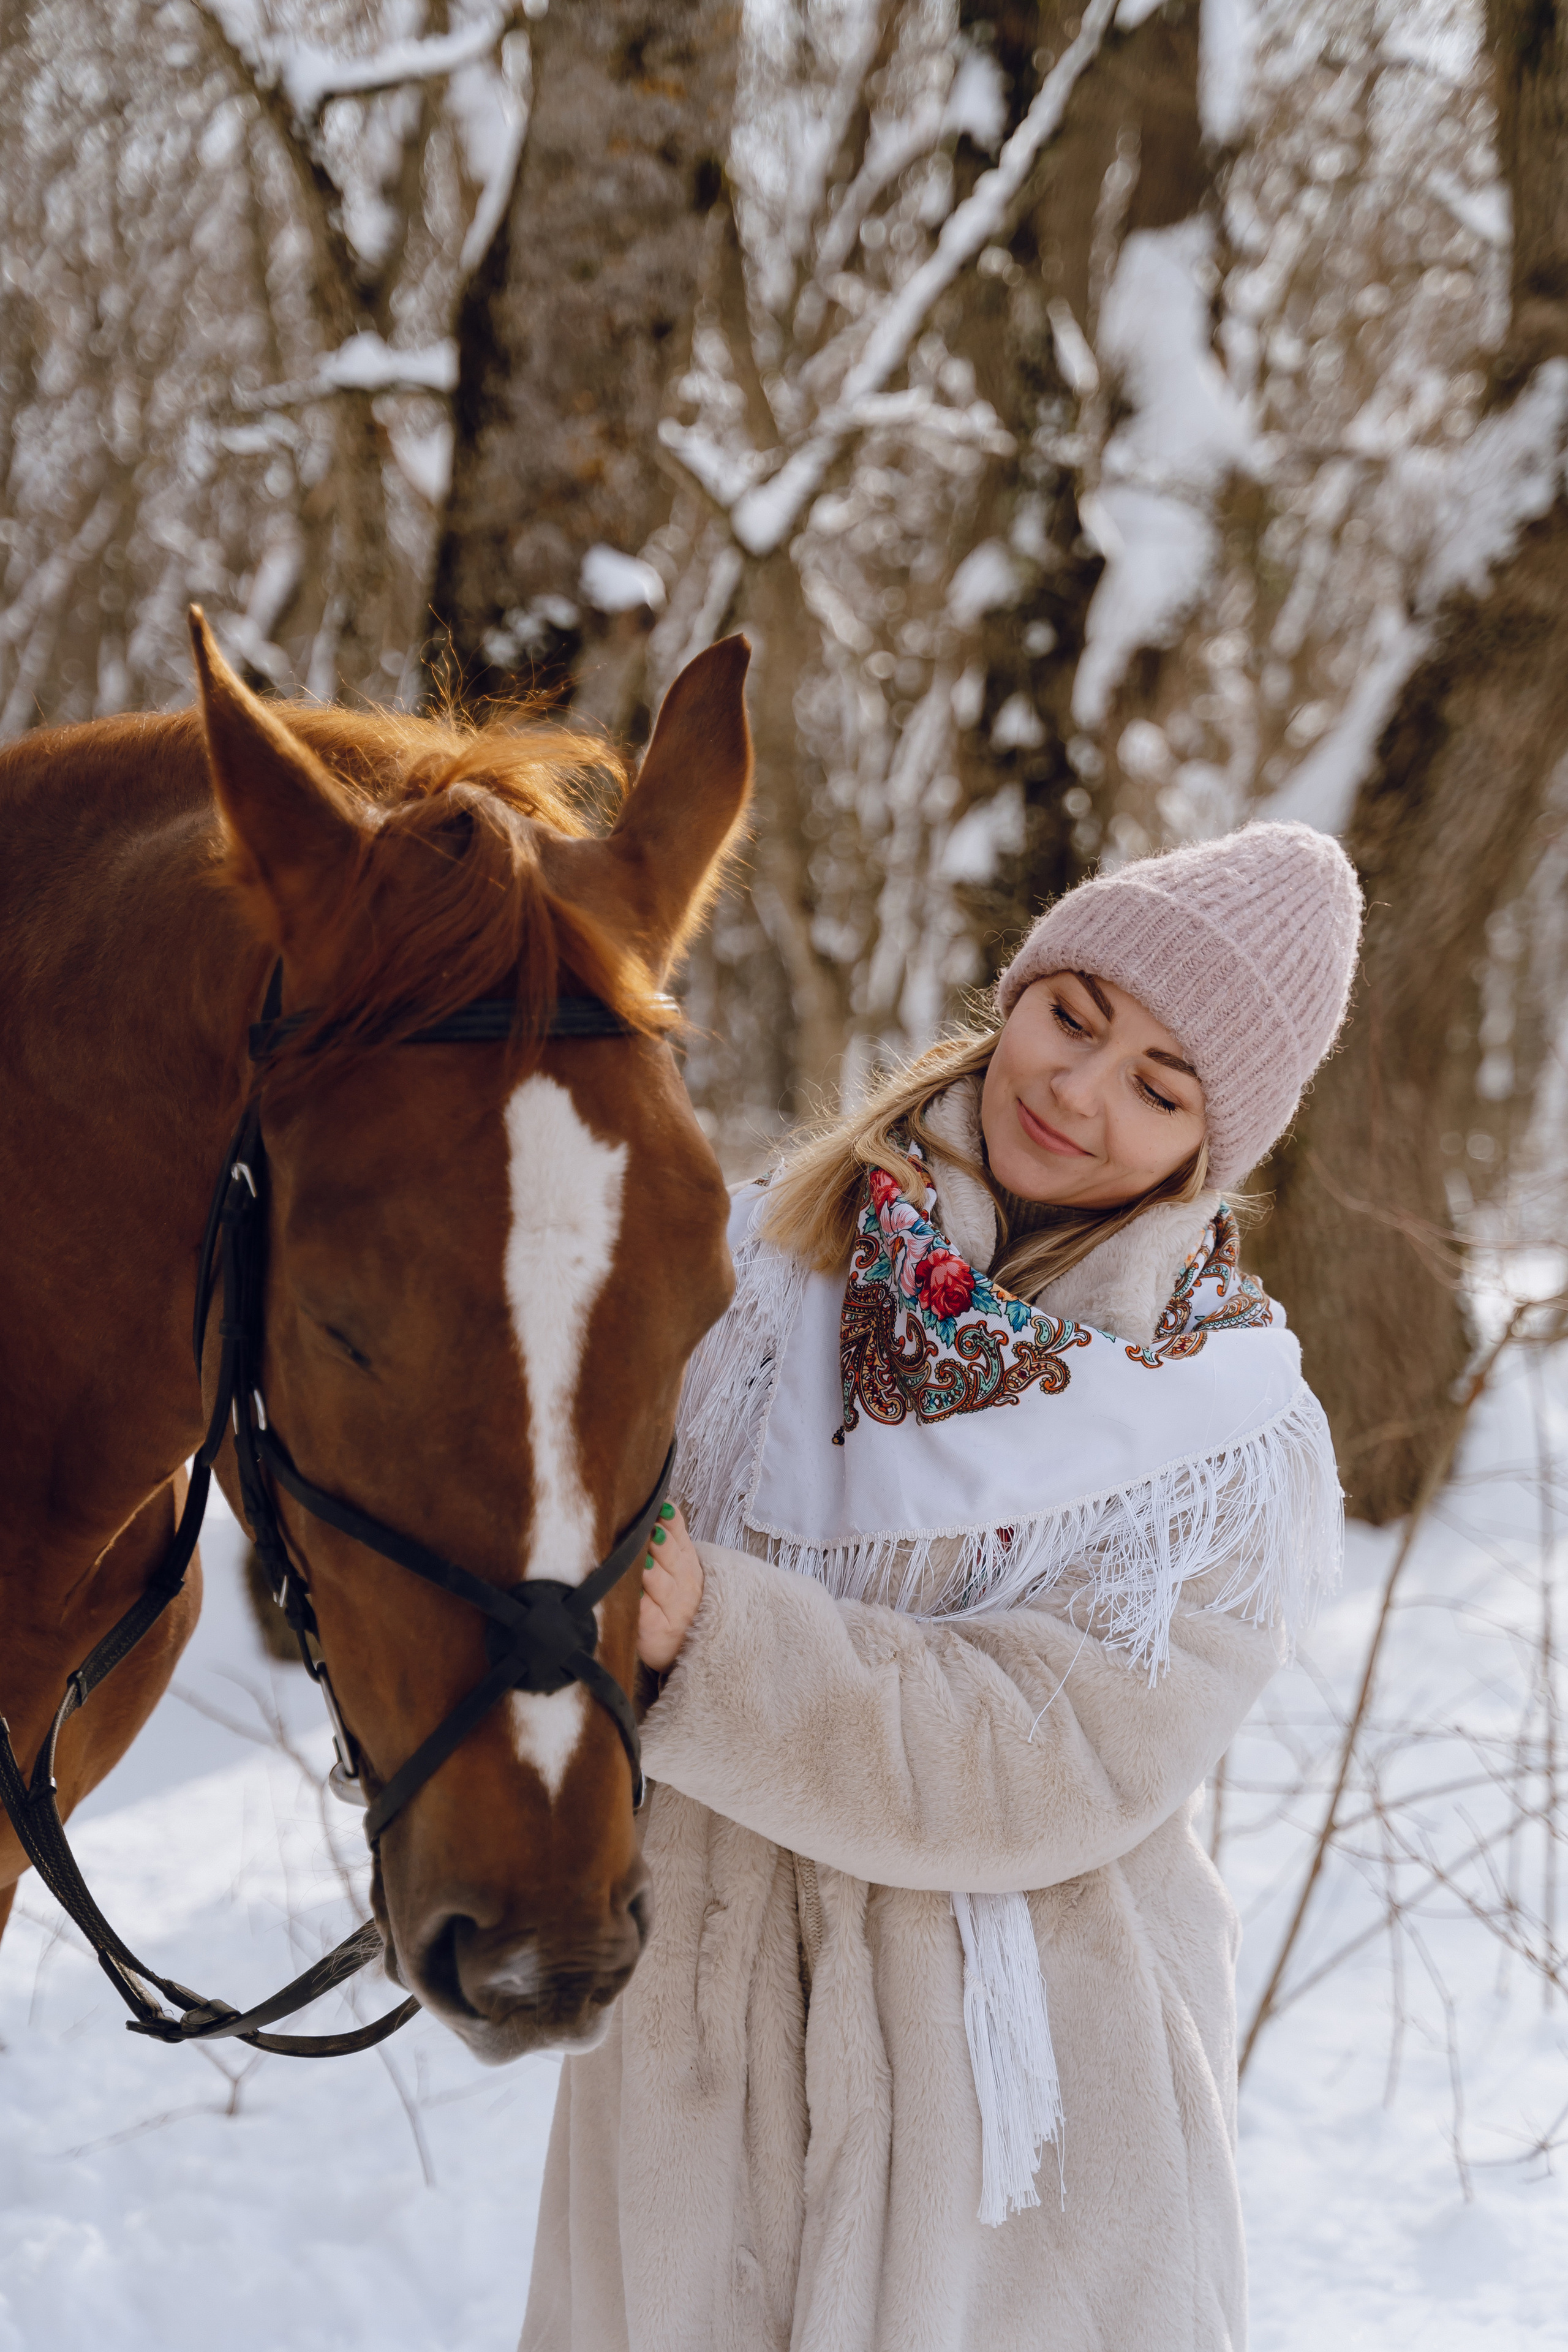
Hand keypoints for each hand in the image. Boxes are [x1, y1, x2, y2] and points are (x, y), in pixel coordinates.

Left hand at [637, 1503, 703, 1671]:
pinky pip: (647, 1615)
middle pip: (671, 1559)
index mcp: (688, 1563)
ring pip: (661, 1585)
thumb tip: (658, 1501)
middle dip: (660, 1543)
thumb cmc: (674, 1599)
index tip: (661, 1508)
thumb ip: (670, 1533)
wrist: (685, 1646)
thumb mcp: (678, 1565)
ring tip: (641, 1560)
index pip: (680, 1536)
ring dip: (651, 1572)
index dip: (671, 1522)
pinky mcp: (657, 1631)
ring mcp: (672, 1609)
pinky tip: (632, 1594)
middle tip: (649, 1531)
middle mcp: (684, 1584)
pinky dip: (640, 1604)